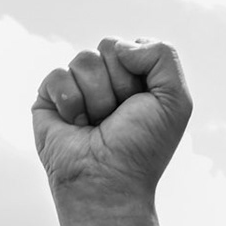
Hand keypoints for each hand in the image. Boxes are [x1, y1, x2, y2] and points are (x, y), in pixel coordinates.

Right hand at [33, 38, 189, 208]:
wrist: (107, 180)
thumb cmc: (143, 146)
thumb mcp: (175, 101)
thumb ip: (164, 56)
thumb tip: (120, 45)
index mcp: (138, 81)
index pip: (134, 46)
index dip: (141, 72)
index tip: (144, 105)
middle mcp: (108, 81)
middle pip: (109, 46)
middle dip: (120, 84)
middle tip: (120, 117)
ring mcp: (78, 86)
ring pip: (84, 60)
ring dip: (98, 98)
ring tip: (98, 124)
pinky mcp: (50, 95)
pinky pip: (58, 75)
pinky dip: (72, 102)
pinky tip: (76, 125)